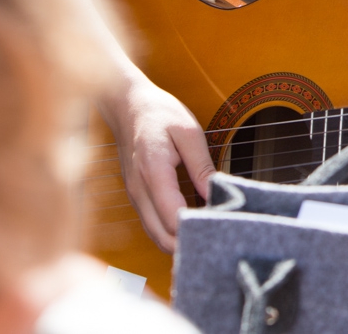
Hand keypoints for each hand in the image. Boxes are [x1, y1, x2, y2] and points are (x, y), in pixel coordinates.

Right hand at [104, 77, 215, 251]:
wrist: (126, 105)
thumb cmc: (158, 113)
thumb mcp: (188, 132)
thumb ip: (202, 166)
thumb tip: (216, 194)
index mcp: (153, 172)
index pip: (173, 217)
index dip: (196, 227)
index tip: (220, 225)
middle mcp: (139, 190)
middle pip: (162, 236)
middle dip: (188, 243)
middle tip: (217, 238)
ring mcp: (134, 195)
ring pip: (155, 234)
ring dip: (178, 241)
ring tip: (207, 235)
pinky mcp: (135, 196)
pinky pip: (151, 224)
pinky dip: (168, 232)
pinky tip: (190, 226)